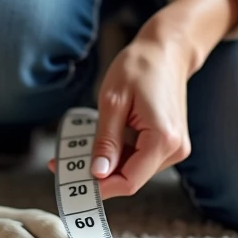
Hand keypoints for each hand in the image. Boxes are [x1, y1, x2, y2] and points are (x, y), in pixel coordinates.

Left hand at [48, 0, 237, 198]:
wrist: (167, 50)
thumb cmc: (140, 67)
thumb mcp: (113, 101)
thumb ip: (106, 141)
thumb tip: (97, 174)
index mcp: (163, 139)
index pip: (130, 181)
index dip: (100, 187)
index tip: (72, 182)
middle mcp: (175, 148)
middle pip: (131, 178)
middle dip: (98, 175)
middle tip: (62, 164)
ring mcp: (175, 147)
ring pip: (134, 169)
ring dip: (106, 165)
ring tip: (77, 150)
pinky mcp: (170, 142)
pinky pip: (140, 158)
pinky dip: (117, 155)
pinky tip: (99, 144)